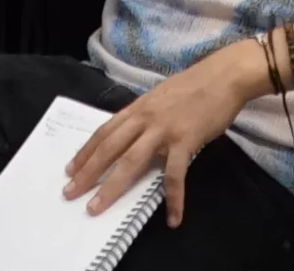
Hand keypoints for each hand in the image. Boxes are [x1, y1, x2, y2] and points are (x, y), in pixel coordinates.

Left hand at [66, 42, 265, 224]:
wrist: (224, 75)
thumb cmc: (196, 85)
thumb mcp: (161, 96)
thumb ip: (146, 115)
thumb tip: (134, 132)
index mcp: (138, 108)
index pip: (104, 131)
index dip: (85, 151)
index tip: (69, 169)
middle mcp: (144, 118)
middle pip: (109, 148)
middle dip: (87, 172)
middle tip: (69, 193)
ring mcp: (163, 130)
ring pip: (130, 162)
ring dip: (111, 188)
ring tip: (96, 208)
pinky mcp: (185, 140)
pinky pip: (175, 175)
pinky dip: (173, 198)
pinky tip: (173, 218)